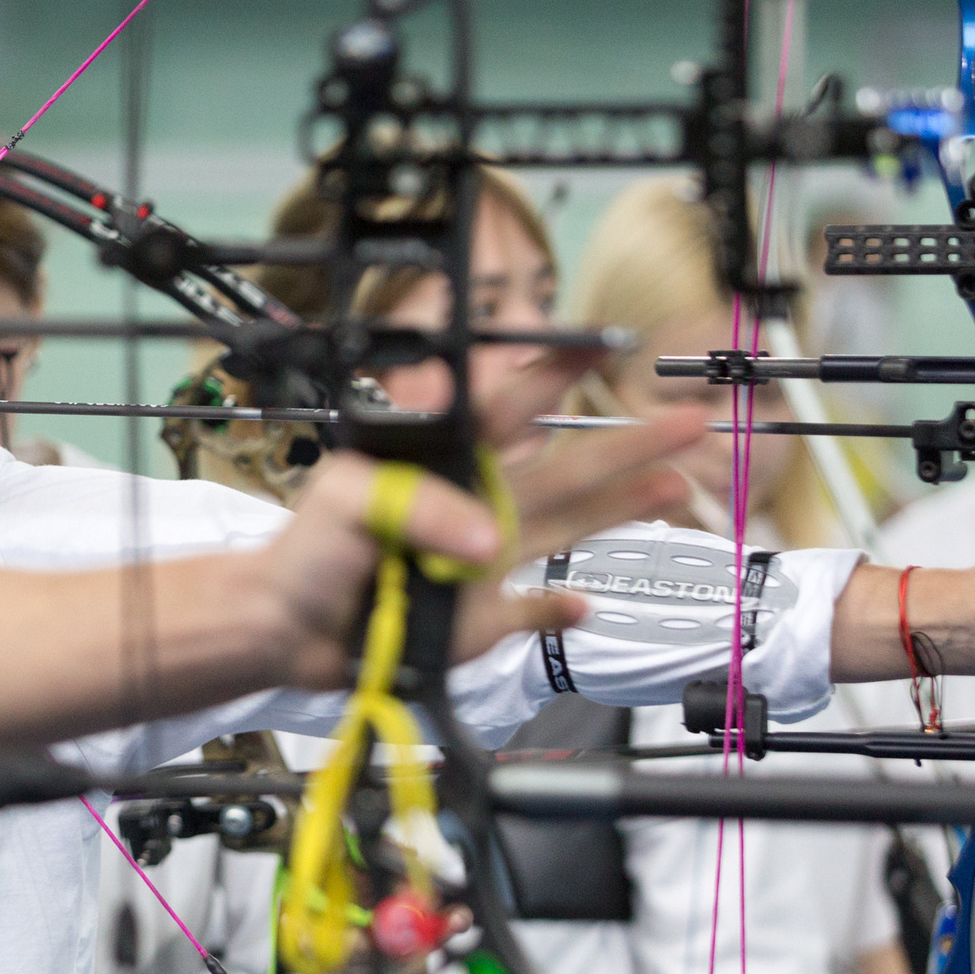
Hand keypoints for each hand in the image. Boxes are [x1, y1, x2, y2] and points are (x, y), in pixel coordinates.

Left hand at [256, 408, 701, 692]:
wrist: (284, 629)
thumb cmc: (305, 552)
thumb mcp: (349, 500)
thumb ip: (420, 506)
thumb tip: (486, 539)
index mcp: (445, 464)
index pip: (509, 407)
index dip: (553, 374)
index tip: (602, 344)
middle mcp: (476, 506)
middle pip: (567, 468)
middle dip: (628, 444)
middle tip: (690, 419)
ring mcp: (484, 563)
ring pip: (570, 528)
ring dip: (624, 508)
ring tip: (679, 482)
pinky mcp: (482, 619)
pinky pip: (534, 612)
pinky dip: (559, 612)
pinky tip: (585, 605)